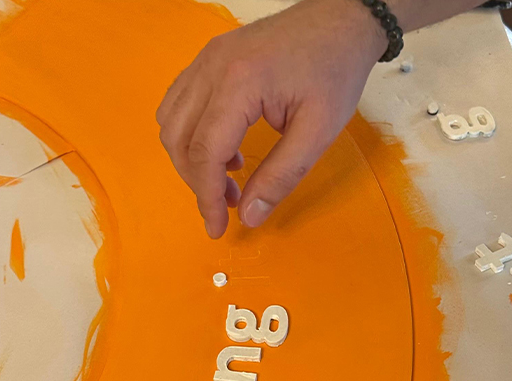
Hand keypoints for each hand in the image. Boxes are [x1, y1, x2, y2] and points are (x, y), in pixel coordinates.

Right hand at [156, 0, 385, 238]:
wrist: (340, 20)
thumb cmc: (335, 71)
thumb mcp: (318, 131)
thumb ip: (281, 176)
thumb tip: (248, 217)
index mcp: (239, 84)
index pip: (204, 152)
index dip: (206, 197)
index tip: (217, 229)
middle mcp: (211, 67)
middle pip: (179, 139)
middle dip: (197, 182)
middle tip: (229, 204)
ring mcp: (206, 59)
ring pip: (171, 121)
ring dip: (190, 160)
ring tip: (229, 178)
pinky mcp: (209, 59)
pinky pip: (179, 103)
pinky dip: (191, 135)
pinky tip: (224, 149)